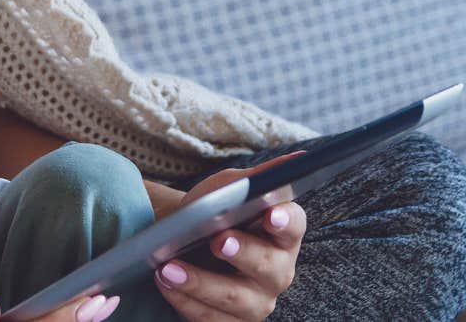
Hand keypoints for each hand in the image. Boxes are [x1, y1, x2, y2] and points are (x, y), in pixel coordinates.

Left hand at [153, 153, 307, 320]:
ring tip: (168, 267)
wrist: (181, 239)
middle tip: (217, 239)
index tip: (270, 213)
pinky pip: (211, 319)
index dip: (284, 221)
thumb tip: (300, 159)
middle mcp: (278, 271)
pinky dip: (185, 301)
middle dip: (242, 253)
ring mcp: (257, 301)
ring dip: (201, 283)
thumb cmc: (214, 211)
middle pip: (268, 266)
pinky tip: (165, 283)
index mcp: (283, 233)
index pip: (294, 225)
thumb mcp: (231, 188)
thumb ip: (260, 177)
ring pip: (236, 299)